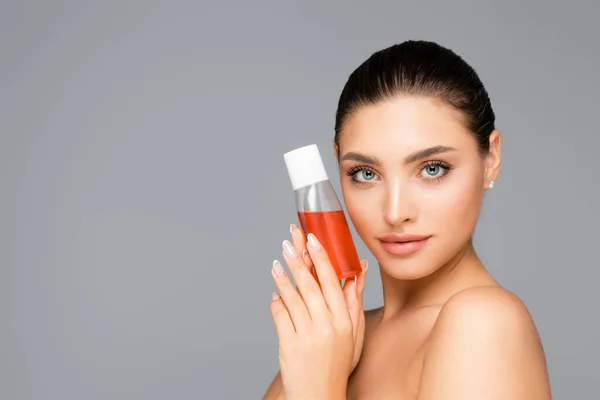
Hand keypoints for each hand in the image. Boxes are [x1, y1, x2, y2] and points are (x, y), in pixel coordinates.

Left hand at [269, 225, 367, 399]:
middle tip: (290, 240)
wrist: (319, 395)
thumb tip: (359, 269)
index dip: (321, 257)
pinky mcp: (289, 345)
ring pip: (292, 298)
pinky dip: (276, 302)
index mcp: (344, 320)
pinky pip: (280, 316)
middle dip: (299, 259)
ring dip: (283, 277)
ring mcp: (307, 335)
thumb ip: (354, 300)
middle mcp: (326, 325)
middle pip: (310, 285)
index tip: (313, 238)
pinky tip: (274, 292)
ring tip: (277, 262)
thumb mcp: (354, 332)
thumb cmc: (338, 362)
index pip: (332, 281)